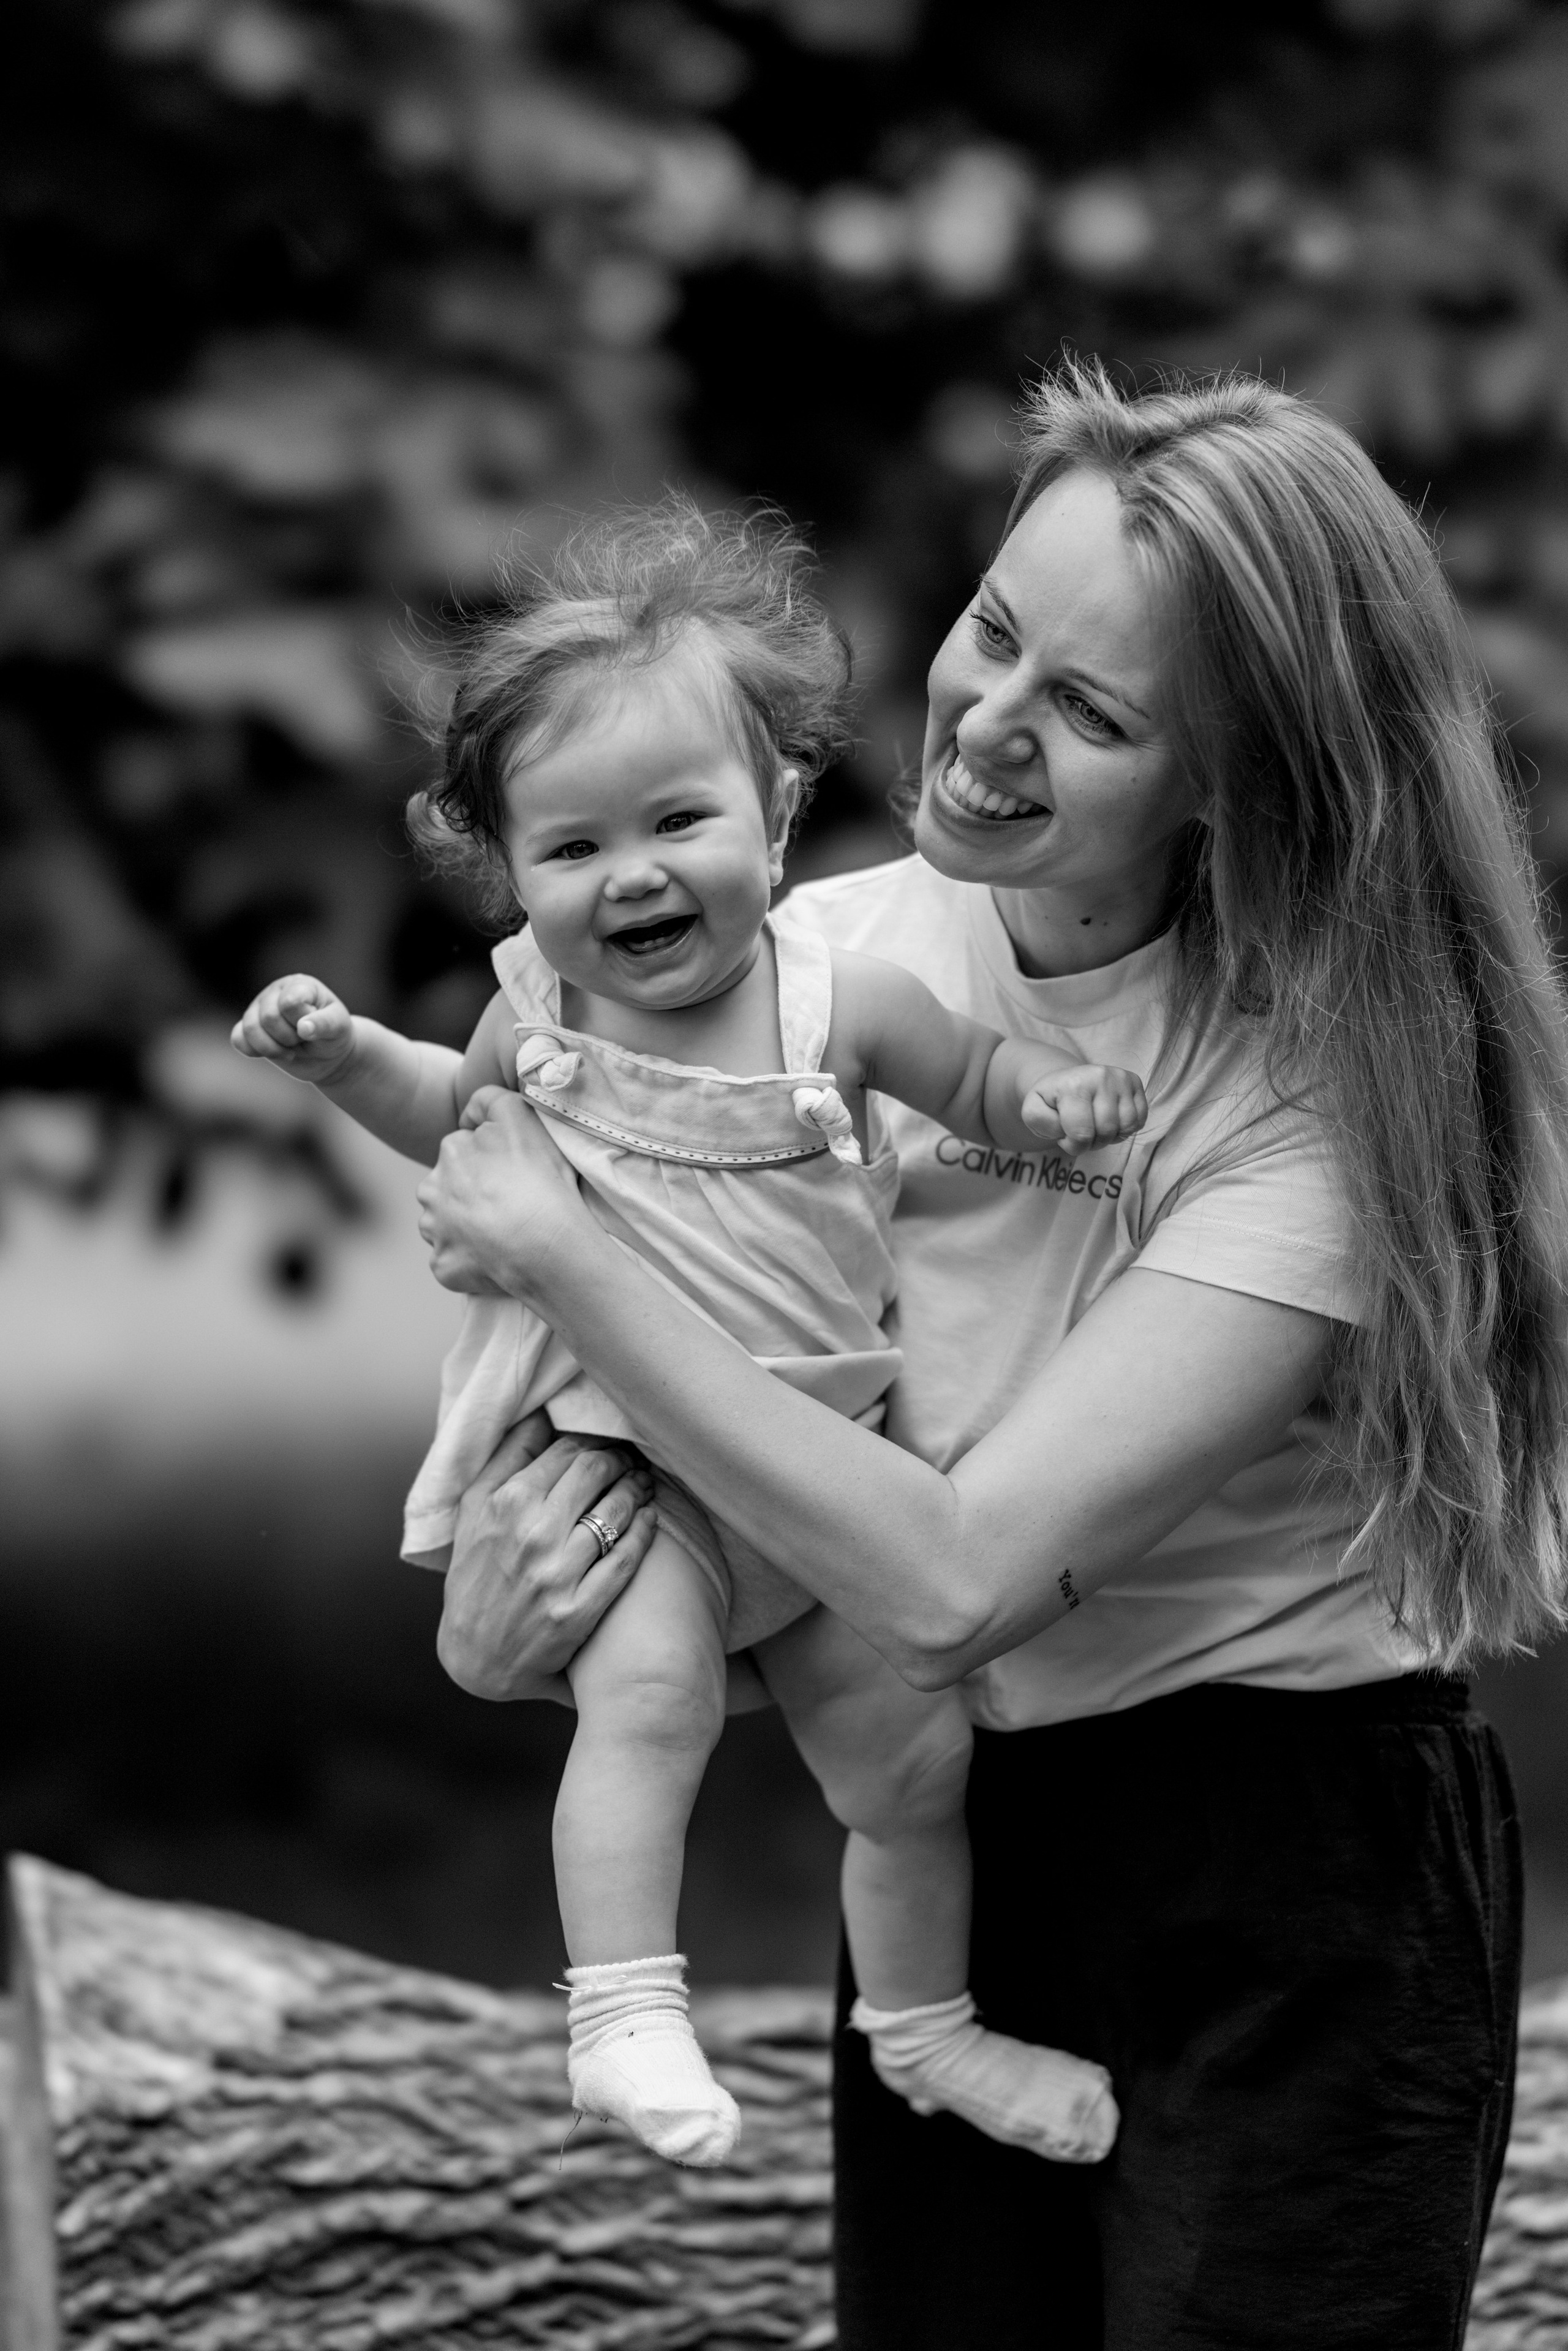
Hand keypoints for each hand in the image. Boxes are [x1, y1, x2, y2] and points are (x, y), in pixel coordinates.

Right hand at [231, 974, 356, 1086]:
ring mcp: (258, 1010)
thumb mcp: (339, 1028)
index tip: (312, 1027)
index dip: (300, 1021)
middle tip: (303, 1039)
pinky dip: (255, 1051)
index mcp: (299, 985)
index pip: (289, 1002)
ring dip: (273, 1048)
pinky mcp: (248, 1030)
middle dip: (289, 1037)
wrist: (327, 1055)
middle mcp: (275, 993)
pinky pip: (238, 1039)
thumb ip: (324, 1024)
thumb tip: (303, 1027)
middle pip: (268, 1017)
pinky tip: (274, 1053)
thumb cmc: (334, 1035)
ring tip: (291, 1049)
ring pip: (250, 1029)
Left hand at [416, 1087, 589, 1298]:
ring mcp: (435, 1231)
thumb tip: (468, 1116)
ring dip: (466, 1229)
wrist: (544, 1242)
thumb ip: (490, 1100)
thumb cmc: (538, 1180)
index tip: (513, 1176)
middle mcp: (432, 1189)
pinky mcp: (442, 1265)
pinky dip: (469, 1262)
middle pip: (449, 1189)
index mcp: (450, 1152)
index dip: (490, 1163)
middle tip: (509, 1206)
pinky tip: (496, 1259)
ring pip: (446, 1225)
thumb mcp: (519, 1116)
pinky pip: (452, 1262)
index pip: (464, 1151)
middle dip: (470, 1196)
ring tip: (504, 1235)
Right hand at [437, 1415, 656, 1699]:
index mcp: (505, 1504)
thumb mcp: (473, 1511)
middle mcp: (532, 1535)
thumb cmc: (474, 1575)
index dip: (596, 1441)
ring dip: (637, 1490)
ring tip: (644, 1485)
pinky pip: (625, 1558)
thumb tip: (543, 1414)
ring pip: (615, 1511)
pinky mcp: (578, 1610)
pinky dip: (644, 1531)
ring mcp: (557, 1574)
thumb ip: (507, 1459)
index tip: (609, 1442)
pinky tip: (649, 1518)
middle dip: (621, 1460)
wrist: (473, 1656)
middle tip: (632, 1461)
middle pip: (596, 1472)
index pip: (567, 1452)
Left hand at [1021, 1064, 1147, 1156]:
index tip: (1065, 1136)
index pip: (1082, 1135)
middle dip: (1092, 1142)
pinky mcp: (1135, 1081)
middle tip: (1081, 1131)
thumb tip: (1069, 1129)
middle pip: (1106, 1132)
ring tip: (1095, 1125)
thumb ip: (1041, 1123)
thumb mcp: (1032, 1111)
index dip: (1073, 1145)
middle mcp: (1101, 1076)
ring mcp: (1120, 1077)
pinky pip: (1139, 1120)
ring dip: (1110, 1136)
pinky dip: (1125, 1128)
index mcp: (1073, 1085)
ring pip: (1126, 1127)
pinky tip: (1110, 1120)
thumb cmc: (1051, 1101)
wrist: (1066, 1080)